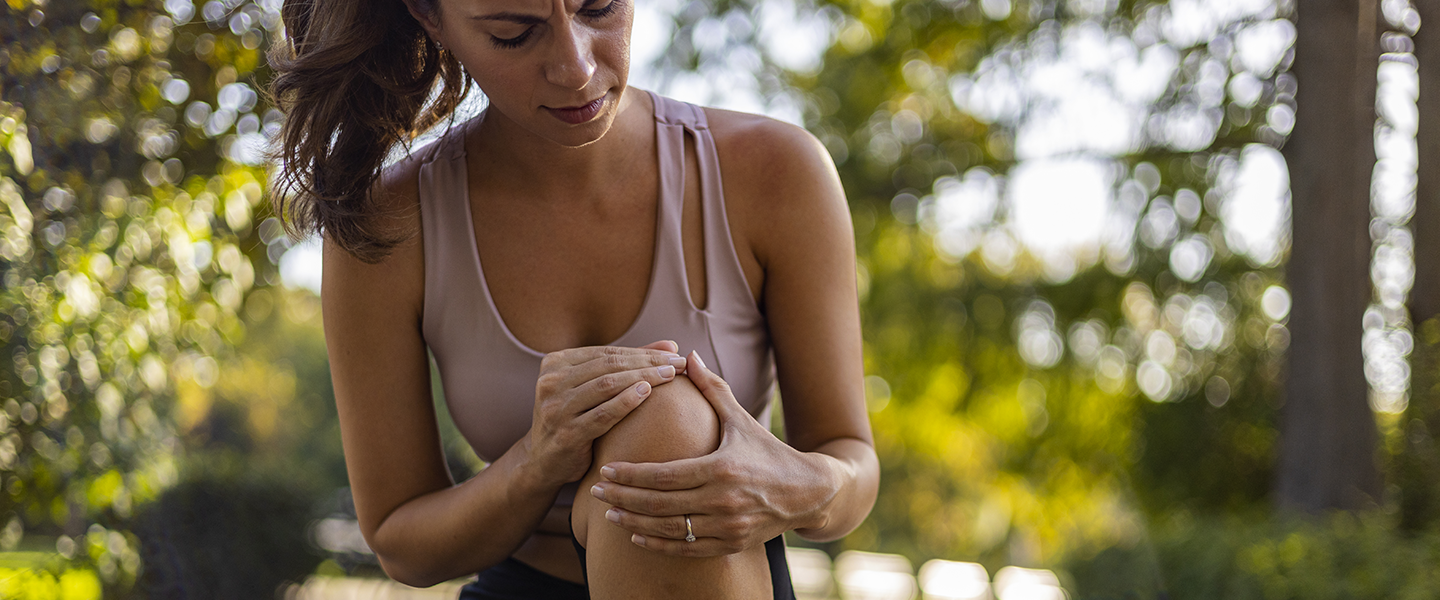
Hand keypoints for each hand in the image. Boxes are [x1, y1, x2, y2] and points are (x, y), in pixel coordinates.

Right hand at [525, 341, 688, 488]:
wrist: (543, 463)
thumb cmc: (576, 421)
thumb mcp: (592, 390)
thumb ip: (626, 366)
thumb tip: (671, 347)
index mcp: (555, 363)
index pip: (607, 352)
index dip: (643, 351)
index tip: (674, 352)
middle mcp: (551, 381)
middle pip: (609, 365)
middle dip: (648, 362)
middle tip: (679, 363)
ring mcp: (556, 408)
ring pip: (606, 385)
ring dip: (643, 377)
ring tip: (671, 376)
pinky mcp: (566, 434)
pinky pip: (602, 414)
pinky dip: (626, 401)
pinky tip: (648, 393)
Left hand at [591, 351, 837, 556]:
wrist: (809, 492)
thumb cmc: (769, 452)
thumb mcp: (742, 419)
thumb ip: (712, 389)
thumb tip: (687, 356)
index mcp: (721, 468)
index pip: (664, 475)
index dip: (631, 475)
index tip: (606, 470)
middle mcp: (723, 501)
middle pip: (660, 504)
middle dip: (622, 499)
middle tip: (595, 492)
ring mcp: (727, 527)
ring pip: (669, 530)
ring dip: (633, 523)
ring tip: (608, 514)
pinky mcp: (731, 545)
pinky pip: (686, 549)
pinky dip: (658, 544)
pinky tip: (636, 535)